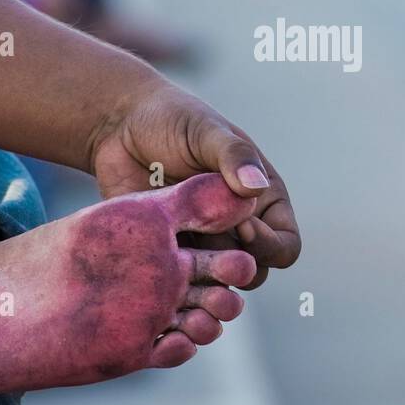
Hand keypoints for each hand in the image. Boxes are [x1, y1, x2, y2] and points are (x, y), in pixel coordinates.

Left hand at [89, 78, 300, 288]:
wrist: (119, 126)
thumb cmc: (172, 119)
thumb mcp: (206, 130)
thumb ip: (233, 156)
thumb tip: (256, 187)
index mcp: (261, 200)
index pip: (285, 245)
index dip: (268, 245)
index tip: (240, 224)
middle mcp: (236, 227)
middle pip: (254, 273)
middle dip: (234, 266)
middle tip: (205, 240)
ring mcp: (201, 242)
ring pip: (216, 284)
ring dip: (204, 282)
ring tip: (180, 264)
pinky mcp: (167, 252)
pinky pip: (178, 283)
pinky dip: (174, 285)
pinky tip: (157, 272)